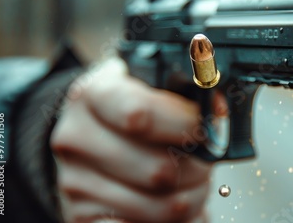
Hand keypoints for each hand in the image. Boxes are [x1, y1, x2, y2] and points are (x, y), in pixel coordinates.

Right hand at [51, 59, 211, 222]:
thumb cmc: (126, 108)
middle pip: (159, 169)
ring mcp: (75, 181)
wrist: (87, 132)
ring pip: (162, 206)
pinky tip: (173, 201)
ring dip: (192, 197)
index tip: (206, 128)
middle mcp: (76, 138)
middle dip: (197, 168)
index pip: (140, 115)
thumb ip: (178, 92)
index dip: (185, 124)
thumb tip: (218, 109)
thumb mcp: (144, 84)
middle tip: (203, 160)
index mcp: (92, 95)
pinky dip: (172, 220)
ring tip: (192, 182)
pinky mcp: (81, 215)